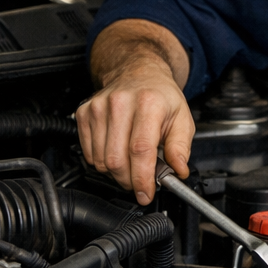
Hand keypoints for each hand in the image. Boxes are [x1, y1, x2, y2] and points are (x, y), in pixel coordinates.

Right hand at [78, 19, 193, 203]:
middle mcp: (120, 103)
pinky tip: (117, 151)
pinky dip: (102, 162)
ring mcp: (98, 107)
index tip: (145, 194)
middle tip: (141, 180)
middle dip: (129, 180)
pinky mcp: (84, 113)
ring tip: (131, 162)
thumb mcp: (182, 118)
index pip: (140, 150)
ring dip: (116, 172)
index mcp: (149, 103)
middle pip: (116, 160)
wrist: (138, 73)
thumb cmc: (161, 97)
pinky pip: (89, 153)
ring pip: (100, 161)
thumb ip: (181, 147)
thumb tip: (178, 171)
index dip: (142, 178)